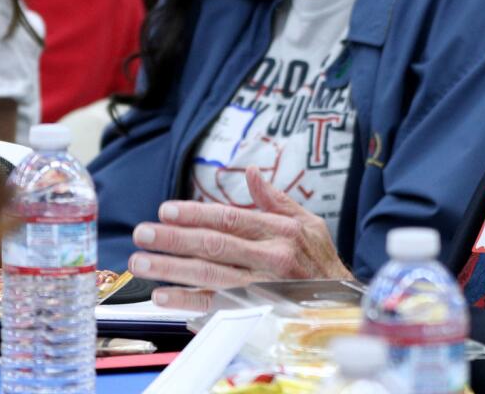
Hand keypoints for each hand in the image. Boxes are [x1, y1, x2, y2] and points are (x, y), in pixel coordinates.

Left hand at [129, 166, 353, 310]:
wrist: (343, 306)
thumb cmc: (322, 262)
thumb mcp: (308, 223)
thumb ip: (276, 200)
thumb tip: (251, 173)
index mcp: (280, 232)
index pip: (230, 218)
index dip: (196, 214)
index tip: (166, 210)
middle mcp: (270, 258)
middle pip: (214, 245)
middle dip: (174, 239)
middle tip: (142, 233)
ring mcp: (262, 287)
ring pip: (210, 275)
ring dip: (172, 269)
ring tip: (141, 262)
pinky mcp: (256, 310)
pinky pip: (217, 306)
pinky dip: (188, 301)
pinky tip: (164, 295)